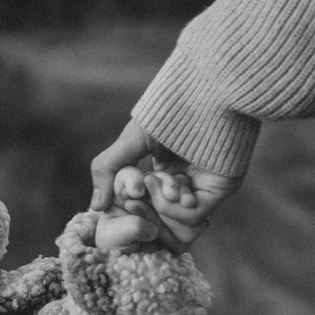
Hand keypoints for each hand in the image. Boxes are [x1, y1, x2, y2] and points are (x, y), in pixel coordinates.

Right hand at [88, 121, 242, 246]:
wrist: (202, 97)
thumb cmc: (167, 111)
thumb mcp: (129, 141)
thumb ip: (107, 170)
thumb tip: (95, 207)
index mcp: (166, 169)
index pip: (145, 199)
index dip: (129, 199)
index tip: (122, 193)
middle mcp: (187, 180)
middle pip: (159, 211)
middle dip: (143, 204)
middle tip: (136, 192)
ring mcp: (204, 186)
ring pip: (174, 216)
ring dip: (159, 202)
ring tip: (155, 179)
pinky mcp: (218, 189)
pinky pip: (191, 217)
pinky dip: (173, 208)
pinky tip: (170, 188)